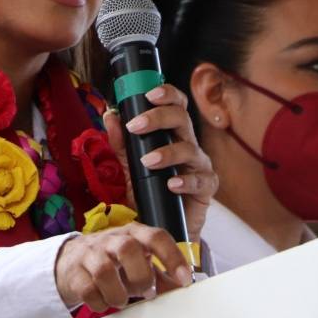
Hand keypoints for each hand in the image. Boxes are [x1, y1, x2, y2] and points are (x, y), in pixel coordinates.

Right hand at [54, 223, 192, 311]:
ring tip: (121, 300)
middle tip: (145, 291)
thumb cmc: (111, 260)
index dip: (172, 257)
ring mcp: (90, 254)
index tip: (184, 279)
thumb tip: (181, 287)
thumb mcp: (136, 262)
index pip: (155, 237)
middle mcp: (111, 239)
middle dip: (140, 276)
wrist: (69, 259)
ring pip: (104, 271)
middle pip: (128, 248)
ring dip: (118, 294)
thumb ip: (159, 275)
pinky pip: (88, 291)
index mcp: (132, 234)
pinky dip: (100, 303)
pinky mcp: (74, 273)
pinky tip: (104, 302)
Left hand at [104, 84, 217, 241]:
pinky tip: (171, 185)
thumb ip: (120, 142)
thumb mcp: (129, 165)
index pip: (176, 106)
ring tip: (147, 161)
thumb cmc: (150, 190)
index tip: (149, 94)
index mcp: (172, 134)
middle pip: (182, 119)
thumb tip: (110, 115)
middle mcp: (188, 144)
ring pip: (189, 149)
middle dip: (158, 117)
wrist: (161, 222)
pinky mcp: (206, 187)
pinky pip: (200, 180)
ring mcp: (199, 165)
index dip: (167, 94)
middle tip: (135, 126)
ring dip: (167, 153)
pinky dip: (185, 181)